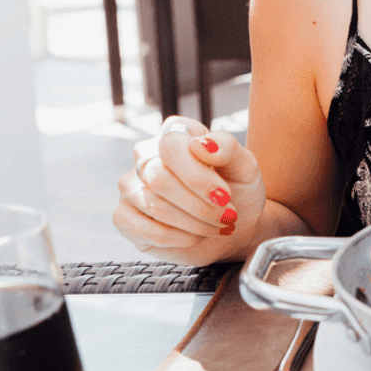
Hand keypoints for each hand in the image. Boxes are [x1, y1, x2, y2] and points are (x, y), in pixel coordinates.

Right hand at [113, 117, 265, 265]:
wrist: (237, 227)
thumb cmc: (238, 191)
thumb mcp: (245, 166)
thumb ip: (228, 147)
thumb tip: (200, 144)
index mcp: (175, 133)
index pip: (171, 145)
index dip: (198, 175)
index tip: (224, 195)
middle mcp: (146, 156)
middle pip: (159, 178)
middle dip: (200, 205)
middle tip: (226, 215)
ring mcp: (131, 186)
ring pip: (154, 205)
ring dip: (195, 222)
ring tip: (217, 225)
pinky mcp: (125, 218)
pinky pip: (145, 230)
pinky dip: (179, 238)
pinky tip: (195, 235)